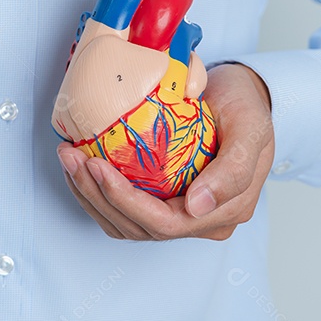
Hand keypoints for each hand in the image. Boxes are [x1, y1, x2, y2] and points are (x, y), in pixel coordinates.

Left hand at [56, 63, 274, 240]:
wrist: (240, 94)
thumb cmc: (246, 106)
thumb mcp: (251, 128)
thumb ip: (234, 169)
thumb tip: (196, 207)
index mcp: (224, 211)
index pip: (164, 223)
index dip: (124, 200)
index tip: (97, 165)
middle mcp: (199, 221)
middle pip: (136, 226)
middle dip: (96, 195)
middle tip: (71, 158)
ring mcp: (177, 213)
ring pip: (123, 222)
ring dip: (89, 195)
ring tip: (68, 159)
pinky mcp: (159, 199)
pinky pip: (120, 209)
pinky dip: (94, 190)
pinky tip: (79, 164)